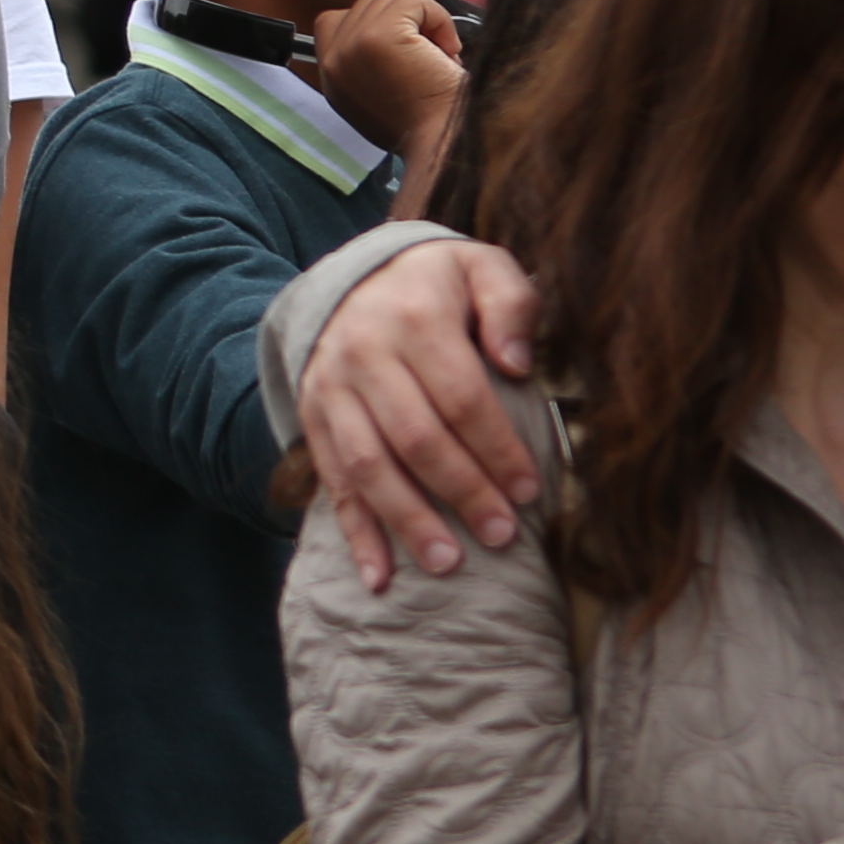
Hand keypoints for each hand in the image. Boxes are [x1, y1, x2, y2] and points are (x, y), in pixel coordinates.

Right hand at [297, 234, 545, 589]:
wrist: (352, 277)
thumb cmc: (437, 284)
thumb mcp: (481, 267)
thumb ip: (511, 304)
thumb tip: (518, 364)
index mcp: (413, 318)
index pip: (461, 396)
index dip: (497, 448)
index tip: (530, 490)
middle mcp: (363, 354)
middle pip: (415, 437)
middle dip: (462, 492)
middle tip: (502, 535)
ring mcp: (331, 389)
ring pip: (367, 465)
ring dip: (407, 519)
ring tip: (447, 564)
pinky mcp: (313, 418)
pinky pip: (332, 480)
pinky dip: (354, 532)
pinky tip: (378, 576)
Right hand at [311, 0, 467, 166]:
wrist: (445, 144)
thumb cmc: (429, 127)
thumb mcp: (379, 98)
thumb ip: (366, 63)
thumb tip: (387, 28)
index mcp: (332, 77)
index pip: (334, 21)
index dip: (374, 25)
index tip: (403, 52)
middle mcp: (334, 60)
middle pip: (368, 4)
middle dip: (404, 22)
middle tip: (426, 58)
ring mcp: (353, 44)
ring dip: (423, 20)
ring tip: (436, 56)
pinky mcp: (379, 35)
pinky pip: (413, 0)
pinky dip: (438, 19)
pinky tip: (446, 51)